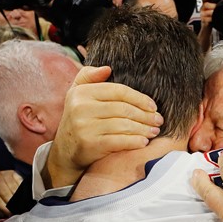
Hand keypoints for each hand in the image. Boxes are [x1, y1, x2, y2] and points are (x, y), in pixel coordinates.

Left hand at [0, 170, 23, 216]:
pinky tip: (23, 198)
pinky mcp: (14, 173)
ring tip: (20, 206)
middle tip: (16, 212)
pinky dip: (22, 191)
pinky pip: (20, 184)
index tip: (9, 214)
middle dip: (12, 204)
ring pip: (14, 189)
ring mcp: (5, 174)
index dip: (4, 208)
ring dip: (18, 199)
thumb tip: (4, 215)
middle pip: (6, 194)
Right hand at [44, 65, 162, 188]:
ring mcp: (84, 127)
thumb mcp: (77, 94)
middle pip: (123, 109)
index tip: (153, 106)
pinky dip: (134, 142)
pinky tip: (144, 142)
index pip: (118, 91)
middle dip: (145, 115)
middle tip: (158, 120)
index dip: (139, 98)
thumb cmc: (78, 120)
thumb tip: (108, 68)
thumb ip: (89, 76)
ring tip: (154, 131)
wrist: (64, 152)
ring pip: (123, 125)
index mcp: (81, 92)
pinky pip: (119, 141)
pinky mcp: (90, 144)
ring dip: (143, 129)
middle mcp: (81, 107)